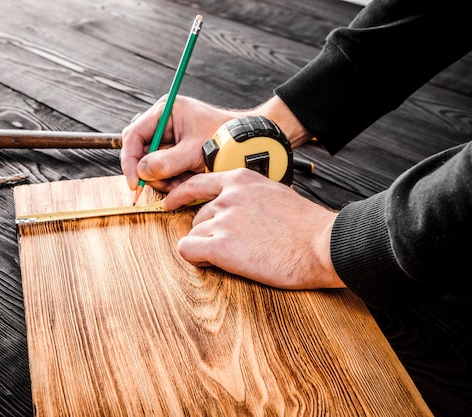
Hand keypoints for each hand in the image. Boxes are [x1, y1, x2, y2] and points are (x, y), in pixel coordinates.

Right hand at [120, 96, 241, 191]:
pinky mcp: (175, 150)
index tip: (135, 183)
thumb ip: (167, 162)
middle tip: (168, 184)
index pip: (134, 136)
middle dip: (152, 172)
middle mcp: (163, 122)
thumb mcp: (194, 151)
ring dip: (165, 178)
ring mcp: (169, 137)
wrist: (245, 144)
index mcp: (165, 111)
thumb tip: (142, 172)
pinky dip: (173, 178)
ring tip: (185, 179)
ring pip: (152, 164)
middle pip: (141, 152)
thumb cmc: (225, 139)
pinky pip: (164, 168)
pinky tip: (189, 177)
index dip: (130, 160)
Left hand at [163, 169, 344, 289]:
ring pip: (194, 234)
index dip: (180, 195)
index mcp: (241, 180)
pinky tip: (215, 262)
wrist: (323, 245)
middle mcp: (228, 196)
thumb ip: (250, 198)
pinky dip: (197, 258)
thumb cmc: (306, 227)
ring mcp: (224, 220)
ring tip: (235, 255)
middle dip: (208, 232)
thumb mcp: (275, 195)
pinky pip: (188, 250)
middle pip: (197, 216)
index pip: (198, 183)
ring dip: (206, 247)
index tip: (170, 204)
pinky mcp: (221, 246)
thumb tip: (236, 210)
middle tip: (232, 245)